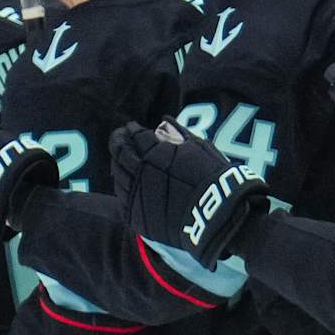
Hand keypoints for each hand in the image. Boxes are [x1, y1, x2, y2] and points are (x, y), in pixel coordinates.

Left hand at [110, 120, 267, 265]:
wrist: (218, 214)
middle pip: (120, 152)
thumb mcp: (199, 148)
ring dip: (118, 165)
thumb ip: (178, 133)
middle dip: (119, 142)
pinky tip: (128, 183)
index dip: (131, 130)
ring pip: (117, 174)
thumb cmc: (213, 178)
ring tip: (123, 161)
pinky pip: (122, 197)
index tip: (132, 128)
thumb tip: (164, 121)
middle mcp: (139, 171)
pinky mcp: (135, 214)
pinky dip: (123, 186)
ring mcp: (135, 193)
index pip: (134, 135)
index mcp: (154, 151)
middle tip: (121, 138)